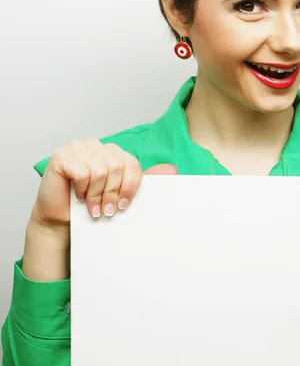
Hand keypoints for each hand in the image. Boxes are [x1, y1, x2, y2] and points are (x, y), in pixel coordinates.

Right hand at [31, 137, 177, 229]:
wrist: (62, 220)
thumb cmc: (91, 205)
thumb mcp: (121, 194)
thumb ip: (144, 180)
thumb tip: (172, 170)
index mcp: (112, 151)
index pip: (131, 164)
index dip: (129, 187)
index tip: (122, 205)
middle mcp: (96, 145)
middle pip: (117, 166)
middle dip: (111, 193)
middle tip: (104, 209)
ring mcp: (77, 147)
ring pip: (100, 170)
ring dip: (95, 194)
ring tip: (90, 205)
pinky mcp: (61, 155)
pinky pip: (81, 172)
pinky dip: (81, 189)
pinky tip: (76, 195)